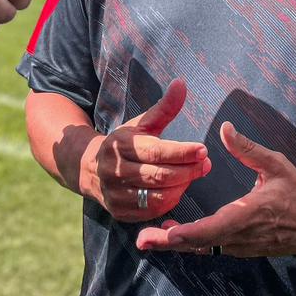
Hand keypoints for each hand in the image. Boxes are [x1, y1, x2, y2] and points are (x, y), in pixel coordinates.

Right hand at [81, 80, 210, 221]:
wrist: (90, 169)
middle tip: (206, 164)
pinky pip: (152, 211)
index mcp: (120, 145)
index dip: (182, 152)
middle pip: (160, 175)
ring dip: (181, 187)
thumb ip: (164, 108)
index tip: (203, 149)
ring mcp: (116, 194)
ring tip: (194, 175)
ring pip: (158, 196)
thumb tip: (181, 83)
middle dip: (187, 170)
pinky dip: (170, 201)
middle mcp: (116, 171)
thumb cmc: (125, 143)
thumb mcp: (141, 124)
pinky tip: (179, 189)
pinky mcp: (120, 212)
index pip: (156, 151)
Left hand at [136, 121, 295, 257]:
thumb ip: (248, 148)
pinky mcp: (241, 248)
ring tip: (148, 238)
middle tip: (142, 240)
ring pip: (204, 248)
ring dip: (177, 244)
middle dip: (169, 242)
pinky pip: (212, 247)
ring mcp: (241, 246)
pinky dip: (191, 243)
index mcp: (248, 214)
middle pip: (200, 243)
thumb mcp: (276, 164)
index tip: (167, 233)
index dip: (189, 233)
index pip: (214, 228)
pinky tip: (174, 236)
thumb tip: (225, 128)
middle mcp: (241, 236)